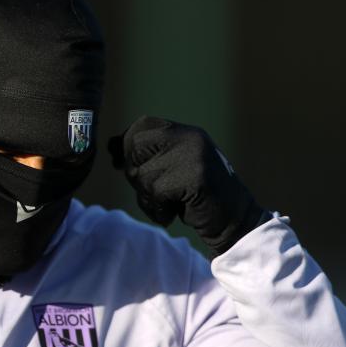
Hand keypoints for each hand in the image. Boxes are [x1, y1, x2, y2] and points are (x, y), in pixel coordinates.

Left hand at [108, 116, 268, 253]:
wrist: (235, 221)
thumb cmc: (199, 198)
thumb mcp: (173, 170)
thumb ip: (148, 156)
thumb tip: (110, 145)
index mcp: (186, 133)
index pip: (143, 125)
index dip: (127, 145)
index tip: (124, 165)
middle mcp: (190, 138)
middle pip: (136, 146)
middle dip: (134, 173)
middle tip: (152, 192)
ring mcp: (194, 155)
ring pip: (142, 174)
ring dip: (147, 198)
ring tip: (168, 206)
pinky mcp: (195, 177)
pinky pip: (155, 191)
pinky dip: (158, 209)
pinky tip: (172, 214)